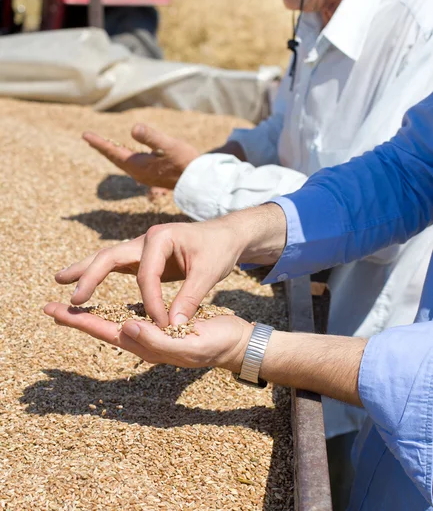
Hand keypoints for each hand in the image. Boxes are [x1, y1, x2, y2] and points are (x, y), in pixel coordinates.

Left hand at [43, 303, 252, 372]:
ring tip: (73, 305)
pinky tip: (112, 305)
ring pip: (114, 322)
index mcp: (148, 346)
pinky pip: (131, 317)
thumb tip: (124, 328)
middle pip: (104, 328)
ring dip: (92, 313)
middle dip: (77, 318)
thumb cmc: (218, 344)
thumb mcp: (191, 344)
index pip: (106, 332)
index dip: (80, 321)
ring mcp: (152, 335)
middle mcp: (145, 342)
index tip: (56, 310)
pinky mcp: (161, 326)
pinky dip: (115, 310)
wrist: (236, 343)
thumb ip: (158, 341)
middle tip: (50, 307)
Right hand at [55, 220, 246, 326]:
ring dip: (85, 270)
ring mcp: (141, 246)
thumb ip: (190, 298)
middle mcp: (146, 239)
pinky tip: (84, 284)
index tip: (161, 326)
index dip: (151, 302)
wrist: (223, 235)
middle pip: (111, 256)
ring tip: (59, 280)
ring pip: (107, 258)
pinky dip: (98, 273)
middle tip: (73, 298)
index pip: (147, 275)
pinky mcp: (142, 256)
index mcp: (161, 237)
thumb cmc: (217, 250)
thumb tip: (172, 326)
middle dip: (90, 276)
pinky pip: (116, 265)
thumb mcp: (209, 273)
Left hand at [83, 124, 198, 188]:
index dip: (99, 142)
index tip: (85, 135)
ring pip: (123, 162)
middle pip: (115, 158)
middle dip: (102, 147)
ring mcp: (145, 175)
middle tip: (89, 138)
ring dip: (113, 153)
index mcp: (137, 165)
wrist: (197, 181)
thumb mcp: (168, 145)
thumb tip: (133, 128)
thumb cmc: (184, 161)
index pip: (113, 151)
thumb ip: (150, 137)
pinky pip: (132, 165)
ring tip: (104, 145)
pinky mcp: (152, 176)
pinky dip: (125, 157)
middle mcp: (138, 172)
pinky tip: (128, 154)